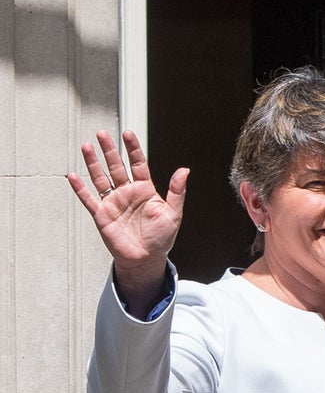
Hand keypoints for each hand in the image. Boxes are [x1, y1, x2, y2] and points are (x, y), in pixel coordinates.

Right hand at [68, 131, 188, 309]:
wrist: (146, 259)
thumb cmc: (161, 238)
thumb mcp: (173, 214)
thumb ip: (177, 192)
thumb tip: (184, 169)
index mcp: (145, 190)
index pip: (137, 164)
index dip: (132, 149)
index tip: (128, 133)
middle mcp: (127, 193)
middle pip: (116, 166)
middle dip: (109, 150)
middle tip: (101, 133)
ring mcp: (113, 203)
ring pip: (101, 178)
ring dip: (93, 163)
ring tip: (86, 146)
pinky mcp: (102, 215)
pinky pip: (89, 199)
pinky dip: (80, 189)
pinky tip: (72, 176)